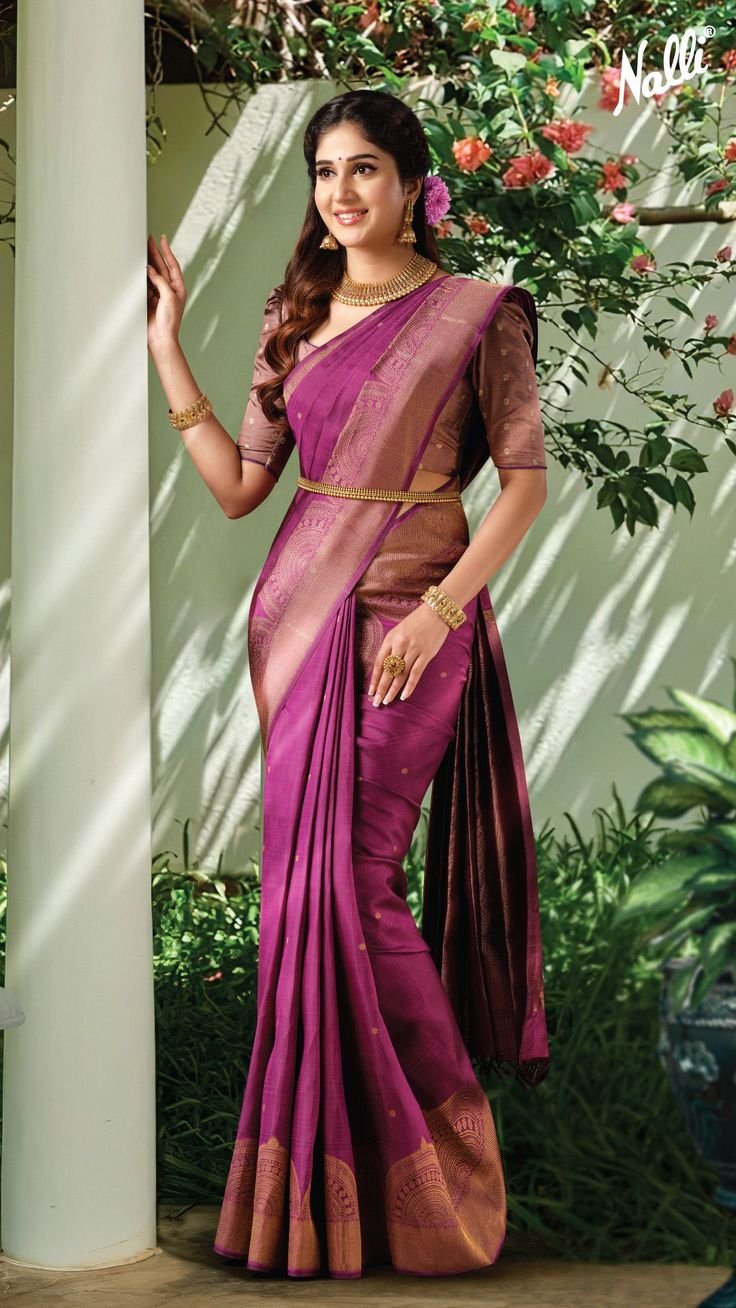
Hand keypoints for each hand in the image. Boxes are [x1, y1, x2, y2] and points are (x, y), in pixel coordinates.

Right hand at [146, 235, 185, 355]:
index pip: (172, 265)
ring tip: (140, 250)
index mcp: (178, 288)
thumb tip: (150, 269)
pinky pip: (144, 285)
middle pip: (161, 267)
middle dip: (155, 254)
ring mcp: (158, 295)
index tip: (162, 239)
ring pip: (151, 275)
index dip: (167, 251)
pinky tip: (136, 268)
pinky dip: (140, 277)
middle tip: (147, 240)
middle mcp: (168, 290)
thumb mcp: (168, 297)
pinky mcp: (148, 300)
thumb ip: (160, 281)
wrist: (161, 338)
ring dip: (146, 263)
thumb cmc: (169, 321)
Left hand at [368, 601, 451, 706]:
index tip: (370, 692)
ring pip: (400, 674)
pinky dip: (409, 686)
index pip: (379, 662)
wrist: (437, 612)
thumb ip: (392, 647)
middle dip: (381, 688)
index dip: (374, 679)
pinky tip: (404, 695)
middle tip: (376, 702)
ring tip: (387, 701)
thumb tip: (386, 669)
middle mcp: (400, 644)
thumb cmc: (416, 622)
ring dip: (393, 690)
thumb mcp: (399, 631)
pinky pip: (416, 673)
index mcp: (390, 638)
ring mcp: (413, 649)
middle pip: (388, 671)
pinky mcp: (426, 654)